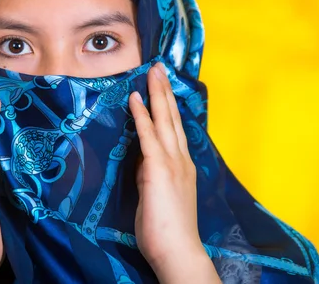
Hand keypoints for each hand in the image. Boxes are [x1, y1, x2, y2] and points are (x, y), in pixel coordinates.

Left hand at [129, 63, 220, 282]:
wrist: (178, 250)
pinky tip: (136, 98)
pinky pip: (148, 136)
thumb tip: (141, 161)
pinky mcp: (158, 169)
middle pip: (172, 118)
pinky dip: (142, 115)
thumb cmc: (167, 230)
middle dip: (165, 91)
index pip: (175, 130)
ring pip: (164, 120)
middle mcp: (181, 159)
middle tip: (159, 68)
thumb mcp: (158, 196)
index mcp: (183, 166)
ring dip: (156, 94)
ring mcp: (172, 162)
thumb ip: (151, 175)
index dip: (169, 107)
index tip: (163, 88)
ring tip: (152, 72)